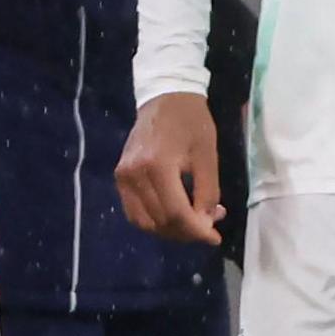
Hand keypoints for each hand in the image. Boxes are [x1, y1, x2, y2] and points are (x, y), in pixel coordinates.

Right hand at [116, 90, 223, 242]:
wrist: (165, 97)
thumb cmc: (191, 122)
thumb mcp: (208, 155)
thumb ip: (207, 192)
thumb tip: (205, 223)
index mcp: (158, 166)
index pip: (176, 213)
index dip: (197, 231)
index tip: (215, 238)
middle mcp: (134, 175)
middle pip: (160, 221)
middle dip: (187, 232)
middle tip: (209, 227)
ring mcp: (123, 177)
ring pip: (144, 222)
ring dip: (170, 230)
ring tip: (193, 223)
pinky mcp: (120, 176)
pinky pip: (134, 211)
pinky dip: (154, 221)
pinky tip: (174, 215)